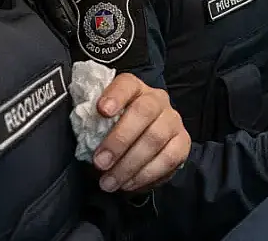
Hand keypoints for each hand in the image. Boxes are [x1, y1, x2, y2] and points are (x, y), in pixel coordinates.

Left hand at [92, 73, 191, 192]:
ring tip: (109, 182)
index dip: (115, 96)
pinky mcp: (183, 143)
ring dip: (129, 164)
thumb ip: (94, 125)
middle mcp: (157, 100)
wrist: (142, 145)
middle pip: (143, 112)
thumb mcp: (101, 124)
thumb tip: (84, 142)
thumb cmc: (115, 132)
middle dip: (119, 140)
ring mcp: (173, 121)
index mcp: (134, 89)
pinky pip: (168, 159)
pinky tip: (128, 184)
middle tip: (99, 163)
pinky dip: (146, 174)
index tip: (101, 111)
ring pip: (156, 138)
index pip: (126, 84)